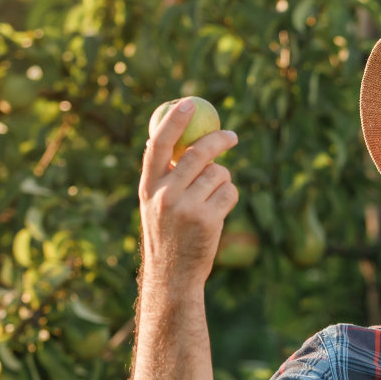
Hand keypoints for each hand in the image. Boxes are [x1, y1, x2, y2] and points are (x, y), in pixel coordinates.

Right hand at [138, 98, 238, 290]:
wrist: (172, 276)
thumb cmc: (166, 235)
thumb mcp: (154, 204)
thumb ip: (163, 175)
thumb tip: (170, 137)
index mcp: (148, 187)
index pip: (159, 145)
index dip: (173, 121)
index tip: (188, 103)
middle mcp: (165, 195)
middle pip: (199, 153)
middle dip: (219, 140)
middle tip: (232, 136)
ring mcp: (187, 207)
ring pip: (219, 174)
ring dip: (223, 180)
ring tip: (211, 200)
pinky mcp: (208, 220)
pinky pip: (230, 193)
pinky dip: (230, 197)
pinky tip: (218, 213)